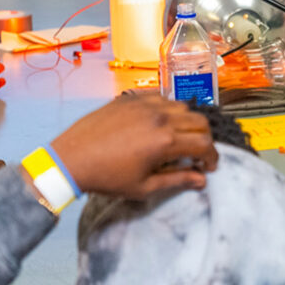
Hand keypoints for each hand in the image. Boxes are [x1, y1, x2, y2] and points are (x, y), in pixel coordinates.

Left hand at [51, 95, 217, 199]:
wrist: (72, 158)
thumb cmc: (107, 177)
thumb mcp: (144, 187)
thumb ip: (177, 181)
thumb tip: (201, 180)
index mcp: (165, 141)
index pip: (204, 144)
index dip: (212, 157)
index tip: (207, 167)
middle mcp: (160, 117)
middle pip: (199, 122)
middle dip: (204, 139)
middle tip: (196, 153)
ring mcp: (145, 104)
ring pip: (182, 106)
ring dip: (187, 122)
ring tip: (177, 137)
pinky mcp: (132, 98)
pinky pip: (161, 97)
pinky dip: (168, 109)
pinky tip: (159, 122)